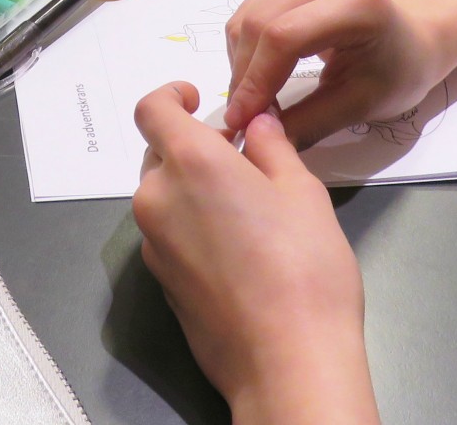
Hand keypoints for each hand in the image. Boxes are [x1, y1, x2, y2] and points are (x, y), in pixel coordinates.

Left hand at [134, 84, 376, 424]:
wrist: (286, 360)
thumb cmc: (304, 267)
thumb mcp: (302, 192)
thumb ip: (272, 147)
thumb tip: (257, 123)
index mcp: (190, 163)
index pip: (151, 110)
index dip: (170, 96)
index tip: (196, 99)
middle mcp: (158, 198)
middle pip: (159, 155)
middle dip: (193, 148)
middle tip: (243, 161)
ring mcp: (153, 244)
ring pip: (163, 197)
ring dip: (192, 190)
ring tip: (246, 210)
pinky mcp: (160, 282)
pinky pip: (168, 235)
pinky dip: (191, 227)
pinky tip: (236, 250)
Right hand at [224, 0, 456, 144]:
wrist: (412, 38)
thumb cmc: (396, 73)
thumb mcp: (359, 106)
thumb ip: (307, 123)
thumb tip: (255, 137)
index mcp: (358, 2)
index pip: (286, 37)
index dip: (256, 80)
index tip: (240, 121)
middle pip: (261, 23)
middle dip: (244, 75)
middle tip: (242, 118)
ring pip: (248, 16)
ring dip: (240, 62)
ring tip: (253, 97)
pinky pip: (250, 9)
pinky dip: (244, 46)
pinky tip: (259, 71)